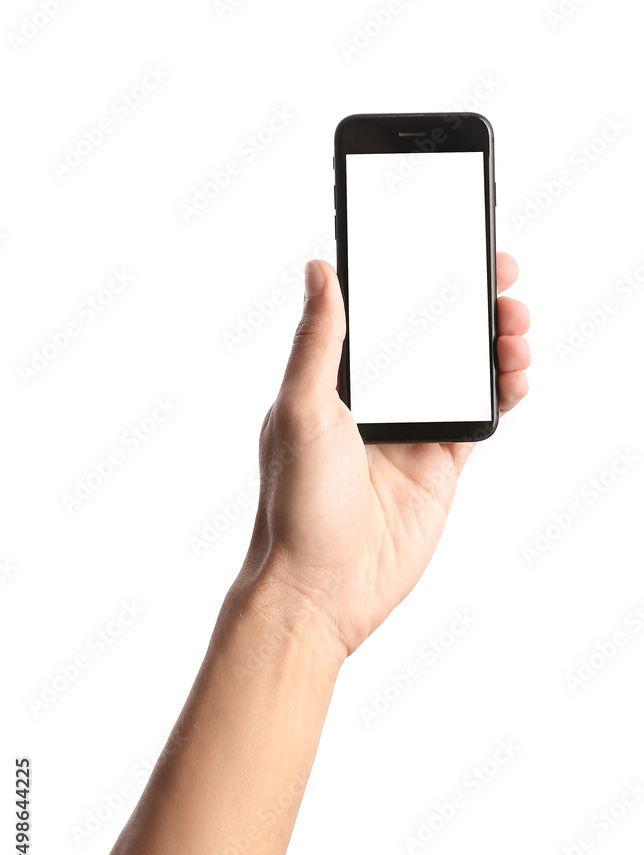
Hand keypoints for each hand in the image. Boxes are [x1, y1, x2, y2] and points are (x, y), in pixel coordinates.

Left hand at [241, 254, 529, 661]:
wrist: (322, 591)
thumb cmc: (295, 507)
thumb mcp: (299, 412)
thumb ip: (318, 342)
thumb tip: (321, 269)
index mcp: (335, 379)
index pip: (382, 311)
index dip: (419, 275)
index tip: (452, 245)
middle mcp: (375, 399)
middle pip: (433, 333)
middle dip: (470, 301)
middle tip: (503, 276)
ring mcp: (411, 431)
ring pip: (463, 370)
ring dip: (494, 342)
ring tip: (514, 326)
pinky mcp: (440, 466)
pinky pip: (480, 418)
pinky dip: (503, 391)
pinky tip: (515, 373)